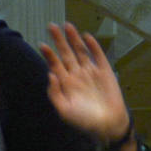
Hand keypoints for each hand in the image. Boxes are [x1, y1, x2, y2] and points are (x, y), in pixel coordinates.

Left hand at [40, 23, 135, 150]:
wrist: (108, 125)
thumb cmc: (84, 121)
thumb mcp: (64, 111)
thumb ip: (55, 94)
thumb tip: (50, 74)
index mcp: (65, 84)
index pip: (55, 65)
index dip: (49, 55)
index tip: (42, 44)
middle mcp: (77, 75)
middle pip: (66, 53)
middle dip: (59, 40)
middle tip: (51, 26)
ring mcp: (91, 72)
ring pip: (80, 51)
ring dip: (74, 39)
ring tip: (67, 25)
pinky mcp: (105, 71)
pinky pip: (98, 55)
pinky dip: (92, 46)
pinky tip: (86, 36)